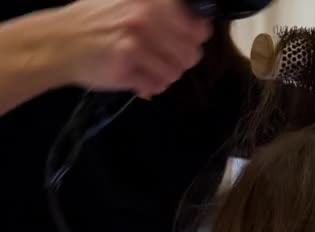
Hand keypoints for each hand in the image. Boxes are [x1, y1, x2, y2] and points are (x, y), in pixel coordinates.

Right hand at [49, 0, 213, 96]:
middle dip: (179, 61)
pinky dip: (149, 86)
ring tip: (147, 67)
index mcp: (151, 1)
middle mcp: (145, 18)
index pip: (198, 27)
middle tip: (161, 58)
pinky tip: (137, 77)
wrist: (59, 42)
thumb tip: (202, 26)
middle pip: (191, 54)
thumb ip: (164, 11)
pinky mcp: (125, 67)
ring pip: (175, 72)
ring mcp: (135, 43)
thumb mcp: (130, 2)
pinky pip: (156, 85)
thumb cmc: (98, 23)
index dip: (195, 38)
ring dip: (163, 75)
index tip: (184, 41)